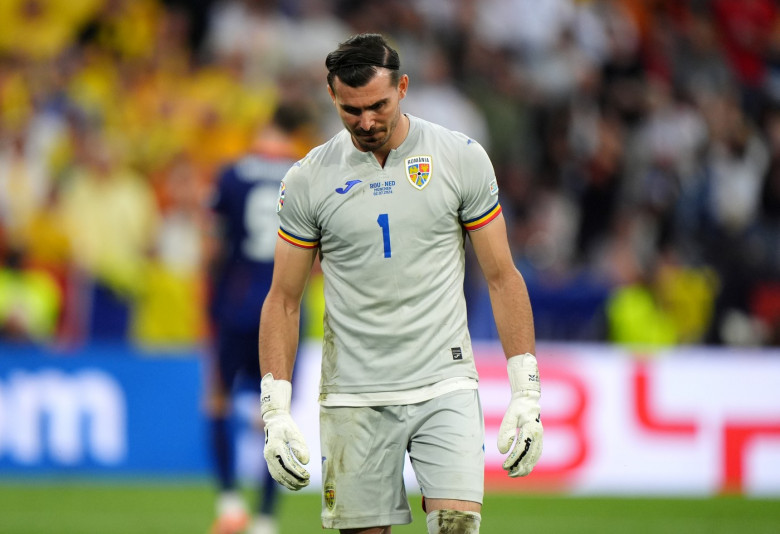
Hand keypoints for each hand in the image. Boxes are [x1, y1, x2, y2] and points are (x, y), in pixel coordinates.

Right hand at [261, 373, 309, 489]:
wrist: (275, 421)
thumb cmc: (286, 426)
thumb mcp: (294, 432)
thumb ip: (299, 446)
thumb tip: (305, 462)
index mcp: (275, 447)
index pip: (287, 464)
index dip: (297, 472)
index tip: (307, 476)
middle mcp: (269, 454)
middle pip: (281, 473)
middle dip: (294, 480)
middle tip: (306, 483)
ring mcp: (268, 459)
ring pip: (277, 476)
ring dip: (289, 483)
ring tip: (302, 486)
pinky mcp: (270, 461)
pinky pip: (276, 474)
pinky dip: (284, 481)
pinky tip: (293, 484)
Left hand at [497, 354, 542, 476]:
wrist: (528, 399)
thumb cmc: (517, 407)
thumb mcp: (509, 417)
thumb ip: (505, 433)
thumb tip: (502, 451)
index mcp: (531, 429)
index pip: (522, 449)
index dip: (513, 460)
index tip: (504, 466)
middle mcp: (538, 435)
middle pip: (531, 457)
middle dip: (520, 468)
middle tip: (508, 473)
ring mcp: (541, 438)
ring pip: (535, 458)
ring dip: (525, 468)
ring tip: (513, 474)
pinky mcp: (539, 440)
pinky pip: (536, 455)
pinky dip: (529, 464)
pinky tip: (522, 468)